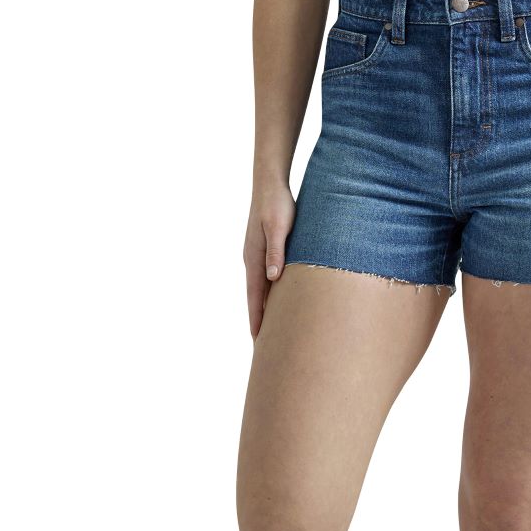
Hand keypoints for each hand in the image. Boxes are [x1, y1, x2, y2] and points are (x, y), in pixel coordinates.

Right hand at [243, 183, 294, 337]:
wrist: (270, 183)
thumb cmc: (278, 204)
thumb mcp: (278, 227)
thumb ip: (276, 252)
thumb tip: (272, 278)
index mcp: (254, 258)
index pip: (254, 297)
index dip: (257, 319)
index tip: (258, 341)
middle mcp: (252, 260)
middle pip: (254, 298)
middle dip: (258, 322)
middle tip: (262, 347)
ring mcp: (257, 256)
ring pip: (260, 291)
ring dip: (263, 311)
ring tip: (269, 331)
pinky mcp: (265, 251)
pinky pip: (266, 280)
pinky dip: (269, 296)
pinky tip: (276, 302)